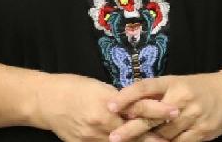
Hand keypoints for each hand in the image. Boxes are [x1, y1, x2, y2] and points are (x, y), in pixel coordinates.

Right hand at [32, 72, 176, 141]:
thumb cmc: (73, 86)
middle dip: (155, 138)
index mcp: (107, 103)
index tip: (175, 111)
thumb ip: (118, 98)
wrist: (46, 100)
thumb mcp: (99, 86)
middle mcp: (102, 123)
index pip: (139, 109)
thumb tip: (138, 104)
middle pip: (134, 133)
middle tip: (173, 139)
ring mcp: (92, 139)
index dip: (158, 111)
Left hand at [106, 73, 221, 141]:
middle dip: (131, 129)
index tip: (110, 104)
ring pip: (163, 134)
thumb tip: (129, 103)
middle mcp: (181, 97)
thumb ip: (156, 93)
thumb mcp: (176, 83)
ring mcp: (192, 116)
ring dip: (147, 140)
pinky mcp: (201, 133)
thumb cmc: (197, 88)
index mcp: (172, 82)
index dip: (127, 96)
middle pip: (151, 115)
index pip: (145, 87)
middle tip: (113, 137)